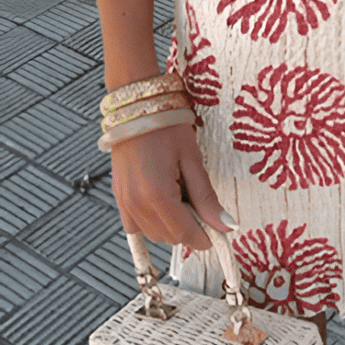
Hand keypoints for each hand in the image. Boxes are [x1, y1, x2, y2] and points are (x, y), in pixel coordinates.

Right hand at [110, 122, 237, 251]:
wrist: (136, 107)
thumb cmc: (165, 125)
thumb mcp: (192, 160)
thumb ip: (207, 198)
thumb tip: (225, 225)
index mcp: (157, 195)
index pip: (186, 234)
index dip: (206, 236)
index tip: (219, 231)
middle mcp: (136, 203)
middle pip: (170, 237)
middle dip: (189, 226)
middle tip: (199, 200)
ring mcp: (124, 202)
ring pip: (154, 234)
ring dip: (171, 224)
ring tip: (179, 193)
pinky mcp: (118, 197)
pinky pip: (136, 225)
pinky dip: (152, 220)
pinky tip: (163, 201)